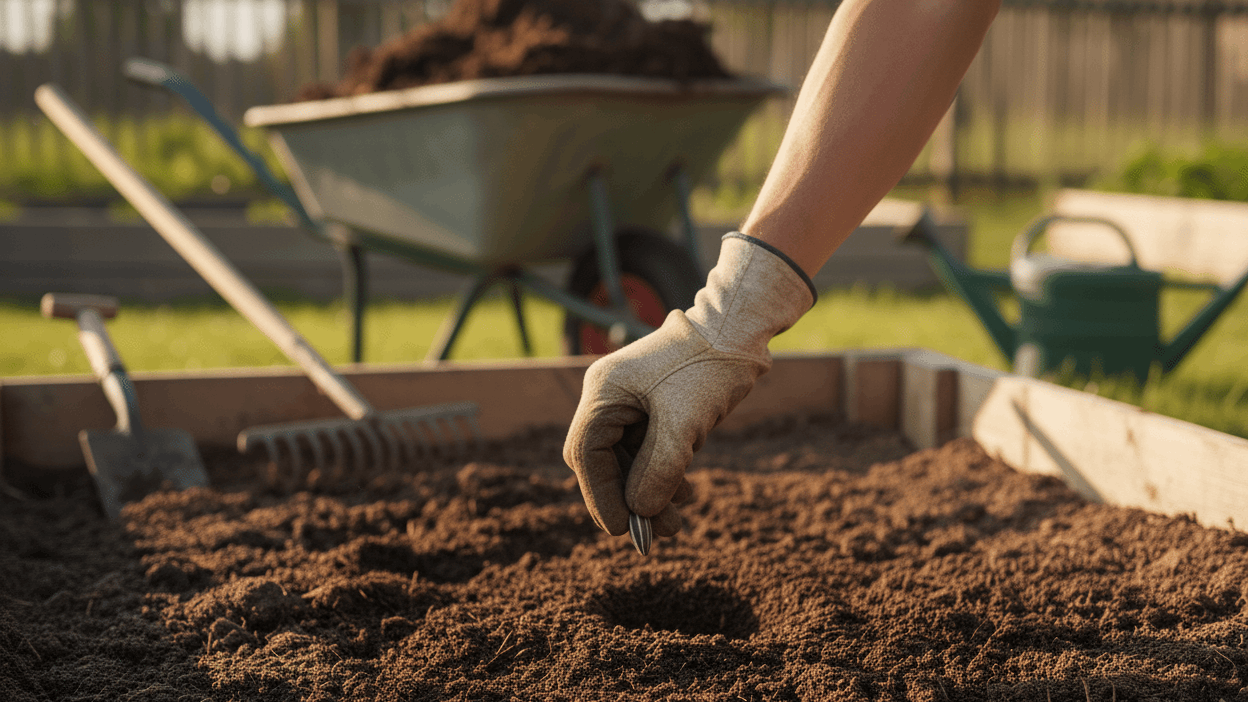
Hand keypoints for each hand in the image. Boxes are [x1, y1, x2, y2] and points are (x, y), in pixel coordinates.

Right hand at [563, 234, 815, 538]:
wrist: (741, 330)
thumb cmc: (710, 368)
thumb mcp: (685, 424)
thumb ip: (659, 469)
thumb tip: (639, 510)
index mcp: (603, 392)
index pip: (587, 454)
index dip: (600, 496)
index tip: (621, 530)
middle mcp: (608, 396)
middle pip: (603, 460)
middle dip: (628, 498)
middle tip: (654, 535)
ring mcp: (629, 401)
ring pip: (628, 460)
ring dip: (650, 491)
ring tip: (679, 520)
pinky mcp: (652, 407)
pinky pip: (647, 449)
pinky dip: (664, 473)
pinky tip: (687, 493)